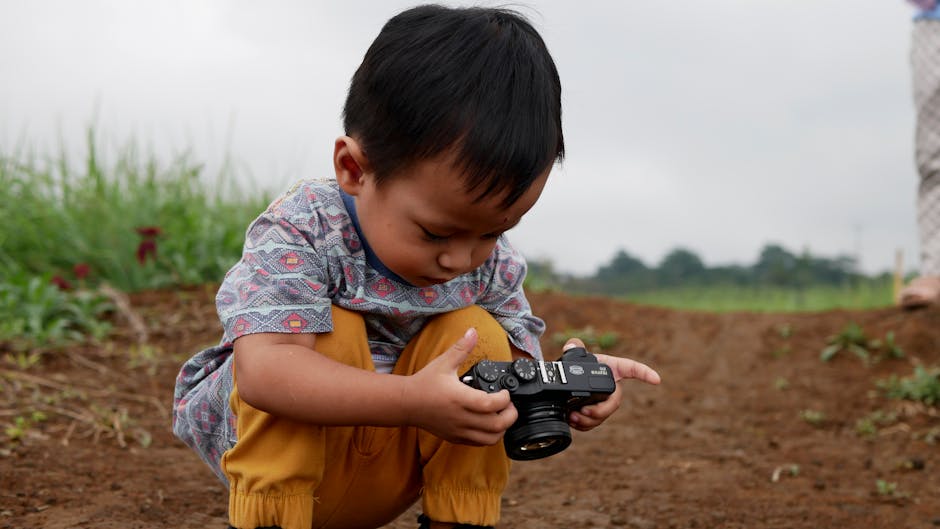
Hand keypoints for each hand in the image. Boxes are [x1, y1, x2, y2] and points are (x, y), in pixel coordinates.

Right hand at [402, 328, 518, 445]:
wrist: (406, 403)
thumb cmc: (425, 383)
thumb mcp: (444, 362)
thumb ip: (461, 347)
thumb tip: (472, 331)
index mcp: (460, 398)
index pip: (491, 404)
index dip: (504, 399)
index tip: (504, 392)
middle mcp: (461, 417)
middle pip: (496, 425)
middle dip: (510, 415)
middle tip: (509, 405)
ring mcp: (459, 430)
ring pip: (490, 439)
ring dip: (502, 428)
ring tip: (501, 415)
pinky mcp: (455, 438)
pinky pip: (479, 443)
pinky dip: (489, 436)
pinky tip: (488, 423)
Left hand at [563, 338, 660, 431]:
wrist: (566, 383)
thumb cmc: (575, 367)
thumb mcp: (574, 356)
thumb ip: (574, 348)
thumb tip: (572, 345)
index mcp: (610, 369)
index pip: (630, 368)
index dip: (644, 373)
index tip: (656, 379)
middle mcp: (611, 387)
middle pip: (615, 401)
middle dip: (602, 409)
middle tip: (585, 411)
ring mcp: (604, 402)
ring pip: (604, 415)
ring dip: (590, 420)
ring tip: (573, 417)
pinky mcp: (595, 414)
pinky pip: (595, 423)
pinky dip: (584, 425)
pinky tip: (573, 421)